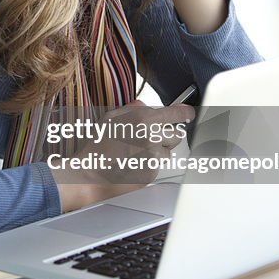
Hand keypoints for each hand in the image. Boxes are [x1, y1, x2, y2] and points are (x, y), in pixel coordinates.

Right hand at [50, 99, 194, 211]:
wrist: (90, 173)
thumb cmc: (97, 146)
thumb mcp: (110, 118)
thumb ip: (132, 108)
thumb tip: (145, 105)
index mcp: (143, 119)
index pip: (176, 114)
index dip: (185, 113)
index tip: (188, 114)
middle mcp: (151, 136)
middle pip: (176, 135)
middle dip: (166, 137)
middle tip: (149, 140)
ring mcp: (152, 156)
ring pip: (168, 153)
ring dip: (158, 153)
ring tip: (136, 154)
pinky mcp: (152, 173)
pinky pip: (159, 167)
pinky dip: (149, 166)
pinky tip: (133, 165)